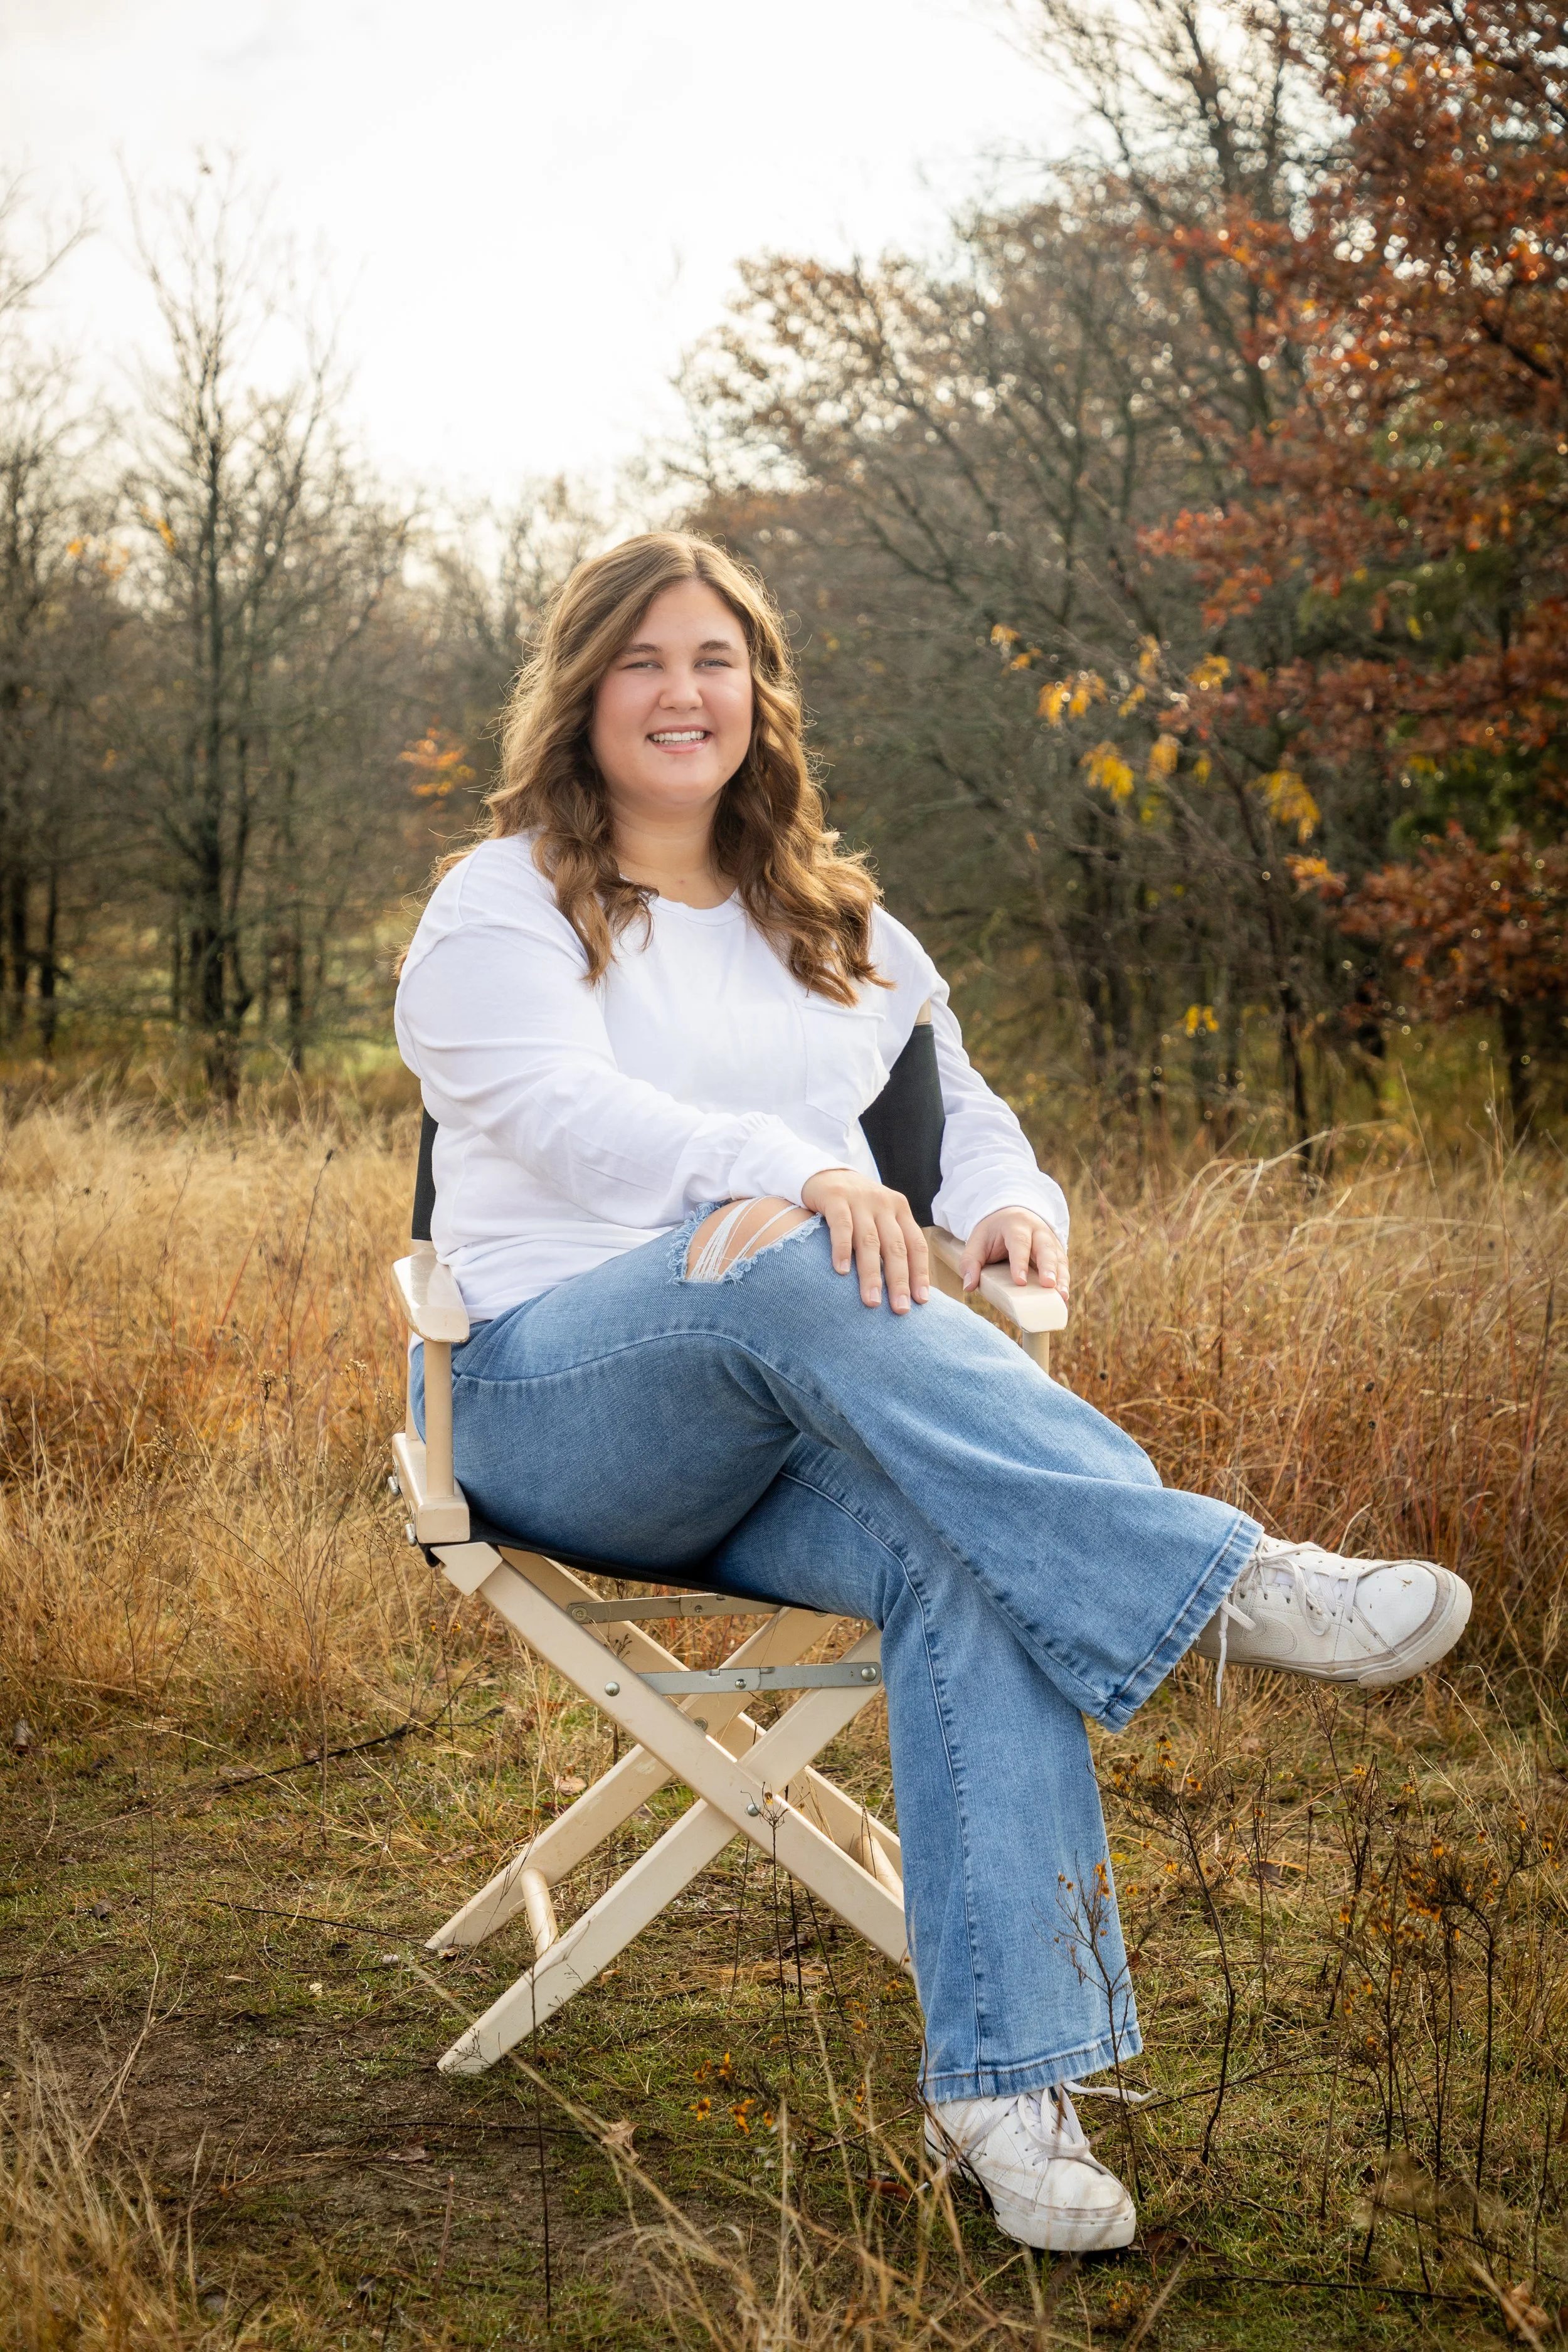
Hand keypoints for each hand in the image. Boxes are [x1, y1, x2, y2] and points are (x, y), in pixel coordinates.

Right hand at [800, 1167, 929, 1311]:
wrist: (823, 1172)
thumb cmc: (854, 1206)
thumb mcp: (878, 1218)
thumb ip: (890, 1242)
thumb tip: (904, 1288)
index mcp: (900, 1210)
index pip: (916, 1245)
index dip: (920, 1273)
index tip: (922, 1301)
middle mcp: (884, 1204)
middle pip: (896, 1247)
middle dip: (899, 1281)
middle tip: (900, 1309)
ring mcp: (860, 1200)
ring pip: (870, 1241)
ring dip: (872, 1274)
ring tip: (872, 1301)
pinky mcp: (835, 1198)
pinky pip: (841, 1227)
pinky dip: (842, 1250)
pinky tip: (841, 1272)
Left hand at [962, 1207, 1068, 1298]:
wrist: (1012, 1215)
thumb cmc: (993, 1232)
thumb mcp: (977, 1241)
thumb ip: (970, 1262)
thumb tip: (969, 1286)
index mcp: (1016, 1225)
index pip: (1019, 1243)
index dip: (1020, 1262)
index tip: (1020, 1282)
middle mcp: (1037, 1231)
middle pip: (1045, 1248)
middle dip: (1048, 1267)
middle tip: (1049, 1285)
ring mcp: (1049, 1240)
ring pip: (1058, 1257)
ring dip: (1061, 1277)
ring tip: (1062, 1296)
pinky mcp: (1056, 1251)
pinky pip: (1062, 1265)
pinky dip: (1064, 1280)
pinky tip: (1063, 1296)